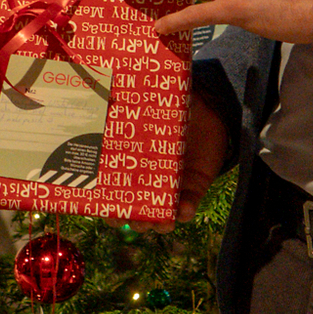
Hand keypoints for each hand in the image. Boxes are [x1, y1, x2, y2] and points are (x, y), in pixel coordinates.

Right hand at [118, 91, 232, 231]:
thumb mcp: (154, 104)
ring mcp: (171, 188)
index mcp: (133, 163)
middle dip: (133, 221)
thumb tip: (116, 88)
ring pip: (160, 216)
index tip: (104, 210)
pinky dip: (185, 212)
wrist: (208, 111)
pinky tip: (183, 210)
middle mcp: (149, 181)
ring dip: (158, 224)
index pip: (115, 191)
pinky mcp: (194, 190)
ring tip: (159, 222)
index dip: (108, 205)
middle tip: (131, 220)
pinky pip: (188, 207)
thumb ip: (140, 101)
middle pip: (136, 211)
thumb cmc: (172, 107)